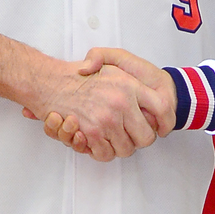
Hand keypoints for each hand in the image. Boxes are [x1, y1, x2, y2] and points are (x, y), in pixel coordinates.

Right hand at [19, 57, 166, 161]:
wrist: (50, 81)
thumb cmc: (83, 75)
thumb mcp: (112, 60)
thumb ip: (136, 74)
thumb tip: (146, 95)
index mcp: (130, 85)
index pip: (164, 109)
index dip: (164, 122)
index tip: (160, 127)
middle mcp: (122, 102)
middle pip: (146, 137)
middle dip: (139, 140)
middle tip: (130, 135)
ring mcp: (107, 119)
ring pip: (126, 149)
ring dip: (119, 147)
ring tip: (111, 136)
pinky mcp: (92, 133)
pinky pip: (105, 153)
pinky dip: (101, 151)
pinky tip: (96, 141)